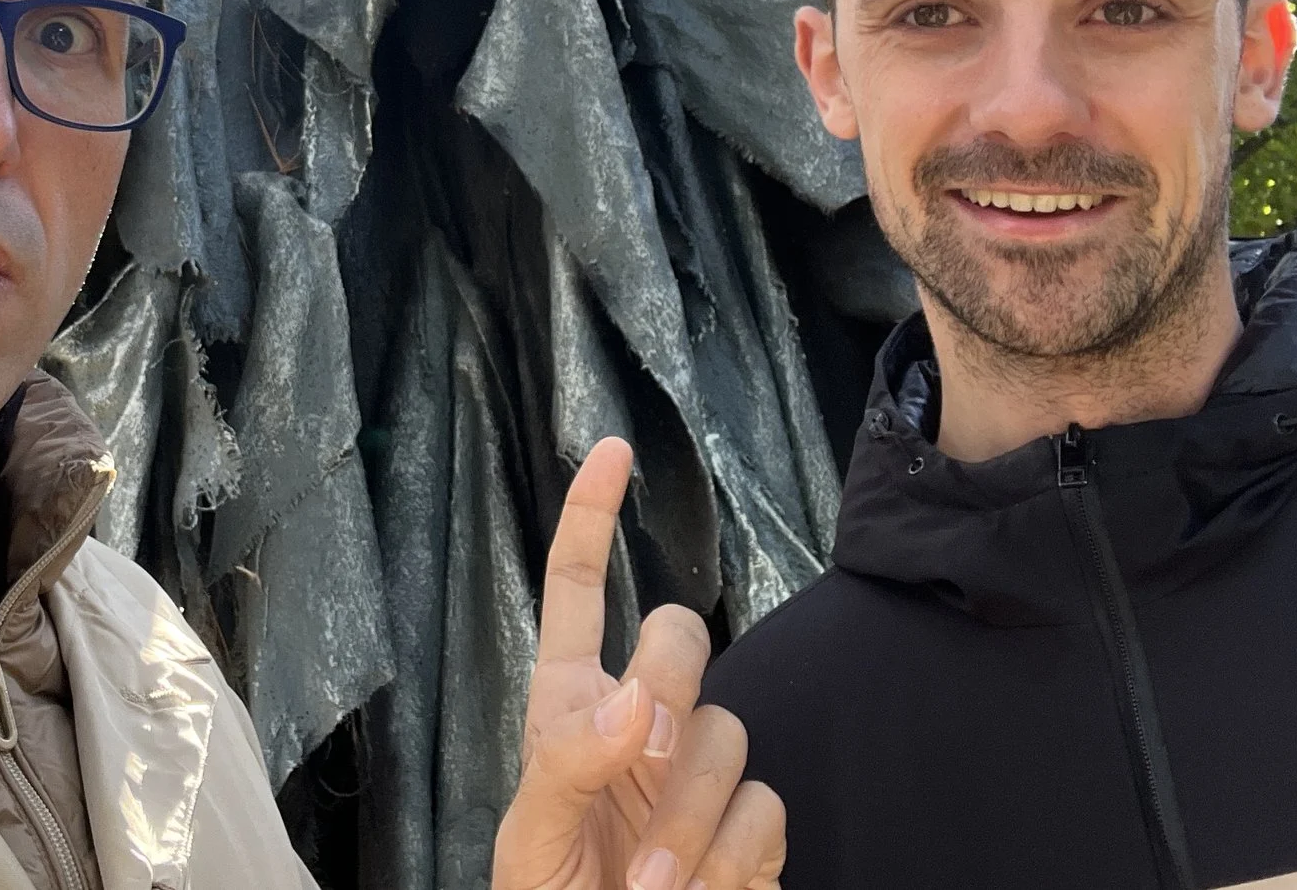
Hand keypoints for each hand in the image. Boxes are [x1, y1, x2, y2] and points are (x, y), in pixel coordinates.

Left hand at [492, 439, 785, 889]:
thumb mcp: (533, 837)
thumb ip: (570, 761)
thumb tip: (632, 701)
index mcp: (569, 707)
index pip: (579, 591)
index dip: (591, 517)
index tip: (611, 450)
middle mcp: (640, 722)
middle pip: (682, 637)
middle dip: (669, 682)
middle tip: (641, 749)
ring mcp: (699, 773)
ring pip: (728, 731)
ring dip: (685, 819)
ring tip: (648, 887)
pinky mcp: (751, 828)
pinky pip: (763, 806)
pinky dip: (727, 861)